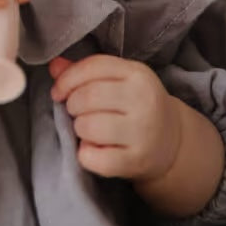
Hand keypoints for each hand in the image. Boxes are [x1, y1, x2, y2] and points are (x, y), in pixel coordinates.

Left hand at [48, 54, 181, 181]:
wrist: (171, 142)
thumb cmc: (135, 106)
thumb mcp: (118, 81)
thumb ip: (85, 71)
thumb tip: (54, 66)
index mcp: (138, 74)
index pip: (93, 67)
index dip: (67, 79)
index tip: (58, 92)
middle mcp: (143, 100)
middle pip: (88, 97)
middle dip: (72, 106)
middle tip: (76, 112)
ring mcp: (142, 131)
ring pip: (89, 127)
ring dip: (79, 129)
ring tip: (87, 129)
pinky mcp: (136, 160)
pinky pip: (95, 159)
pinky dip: (85, 155)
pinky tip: (93, 149)